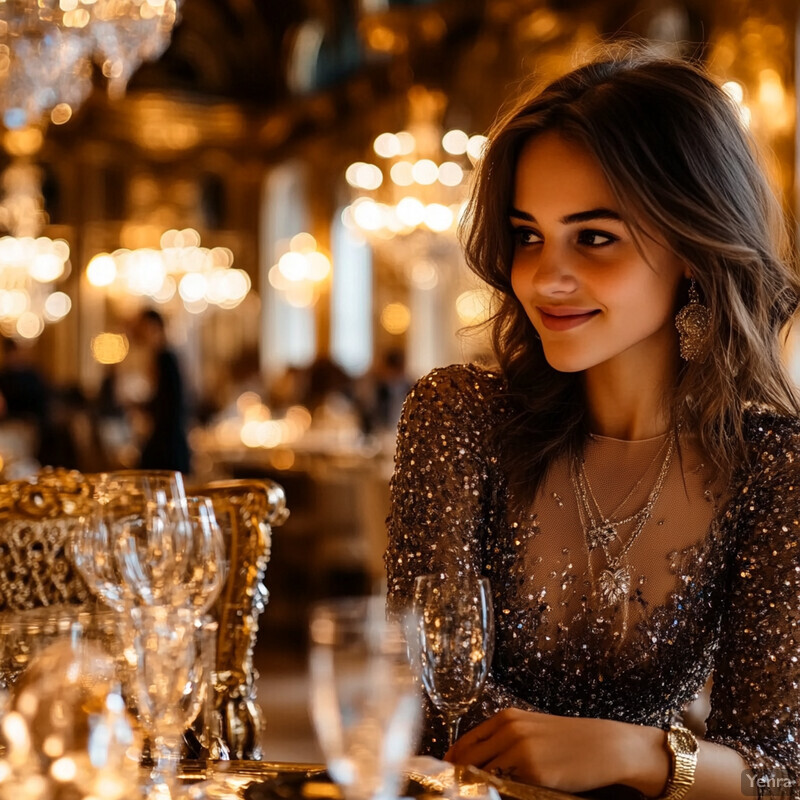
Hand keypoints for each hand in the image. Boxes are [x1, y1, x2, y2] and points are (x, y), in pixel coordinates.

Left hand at [444, 708, 668, 794]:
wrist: (606, 746)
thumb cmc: (571, 739)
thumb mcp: (533, 728)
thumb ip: (506, 739)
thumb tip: (480, 761)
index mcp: (506, 718)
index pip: (465, 741)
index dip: (451, 761)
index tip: (445, 776)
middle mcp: (508, 730)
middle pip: (466, 758)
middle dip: (456, 776)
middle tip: (453, 790)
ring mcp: (519, 751)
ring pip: (481, 774)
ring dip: (473, 786)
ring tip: (470, 794)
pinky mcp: (532, 772)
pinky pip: (503, 786)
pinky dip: (495, 792)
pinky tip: (494, 795)